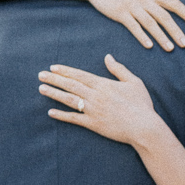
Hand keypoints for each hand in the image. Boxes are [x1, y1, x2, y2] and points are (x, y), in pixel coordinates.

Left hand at [39, 56, 159, 146]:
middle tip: (40, 75)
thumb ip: (119, 69)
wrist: (144, 127)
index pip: (79, 75)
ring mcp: (92, 110)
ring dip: (54, 94)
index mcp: (103, 84)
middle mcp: (95, 96)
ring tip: (41, 89)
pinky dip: (62, 115)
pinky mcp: (93, 124)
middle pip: (70, 85)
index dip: (65, 71)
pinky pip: (74, 119)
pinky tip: (51, 112)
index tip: (53, 67)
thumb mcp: (134, 82)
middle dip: (54, 79)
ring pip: (69, 100)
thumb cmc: (141, 105)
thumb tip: (108, 57)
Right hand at [65, 0, 184, 51]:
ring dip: (161, 37)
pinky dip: (141, 36)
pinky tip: (149, 46)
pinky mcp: (120, 13)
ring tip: (170, 48)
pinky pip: (133, 26)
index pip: (173, 3)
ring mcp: (132, 5)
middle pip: (164, 16)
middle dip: (176, 30)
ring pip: (150, 23)